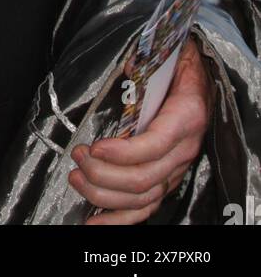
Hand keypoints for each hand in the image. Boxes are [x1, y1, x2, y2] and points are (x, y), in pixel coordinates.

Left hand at [69, 37, 212, 224]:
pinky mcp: (167, 179)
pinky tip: (94, 221)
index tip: (94, 146)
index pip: (155, 145)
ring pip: (143, 197)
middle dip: (104, 173)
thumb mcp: (162, 56)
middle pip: (145, 177)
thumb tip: (121, 72)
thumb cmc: (176, 63)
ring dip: (105, 194)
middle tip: (78, 157)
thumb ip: (142, 66)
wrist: (198, 74)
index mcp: (186, 115)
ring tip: (77, 178)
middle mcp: (185, 148)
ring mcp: (177, 167)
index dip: (123, 152)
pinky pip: (146, 207)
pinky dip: (120, 218)